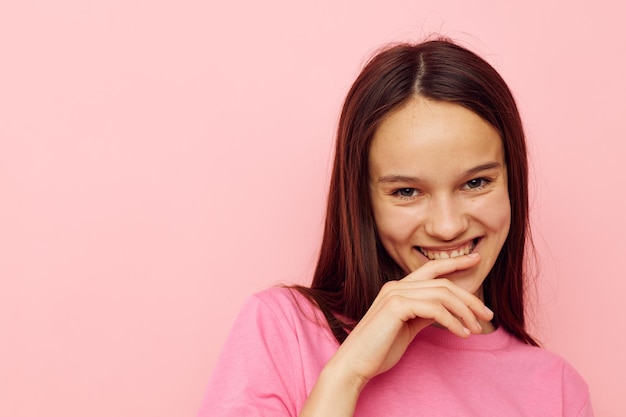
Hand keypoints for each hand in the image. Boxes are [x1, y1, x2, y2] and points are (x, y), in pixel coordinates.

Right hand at [326, 253, 493, 389]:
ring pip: (442, 294)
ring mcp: (395, 294)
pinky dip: (452, 321)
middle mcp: (396, 286)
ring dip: (464, 312)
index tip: (476, 259)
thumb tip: (446, 310)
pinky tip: (461, 333)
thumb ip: (423, 314)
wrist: (355, 363)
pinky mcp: (396, 307)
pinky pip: (434, 309)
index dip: (455, 262)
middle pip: (443, 283)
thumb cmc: (379, 349)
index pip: (431, 268)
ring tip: (475, 329)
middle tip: (487, 315)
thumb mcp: (407, 327)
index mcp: (398, 288)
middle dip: (470, 298)